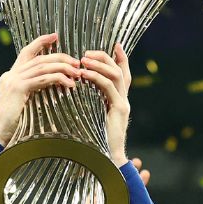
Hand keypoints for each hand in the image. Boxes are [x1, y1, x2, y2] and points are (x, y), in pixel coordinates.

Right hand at [0, 33, 79, 144]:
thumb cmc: (12, 124)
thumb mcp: (22, 103)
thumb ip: (32, 91)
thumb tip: (50, 86)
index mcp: (11, 75)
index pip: (27, 52)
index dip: (41, 42)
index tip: (55, 36)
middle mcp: (11, 74)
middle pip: (39, 58)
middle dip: (60, 57)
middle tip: (76, 62)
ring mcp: (13, 80)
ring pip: (42, 66)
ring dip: (62, 68)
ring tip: (77, 73)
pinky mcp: (18, 88)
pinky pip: (42, 79)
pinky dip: (58, 79)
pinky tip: (69, 84)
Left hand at [78, 45, 132, 163]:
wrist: (106, 159)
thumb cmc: (95, 142)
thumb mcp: (92, 118)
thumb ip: (91, 104)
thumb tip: (77, 92)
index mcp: (119, 101)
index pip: (123, 74)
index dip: (120, 58)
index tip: (114, 44)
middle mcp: (124, 100)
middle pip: (120, 70)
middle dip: (105, 57)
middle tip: (87, 53)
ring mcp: (124, 104)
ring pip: (116, 75)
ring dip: (99, 64)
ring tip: (83, 60)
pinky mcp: (119, 109)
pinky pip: (108, 87)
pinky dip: (96, 78)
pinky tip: (84, 75)